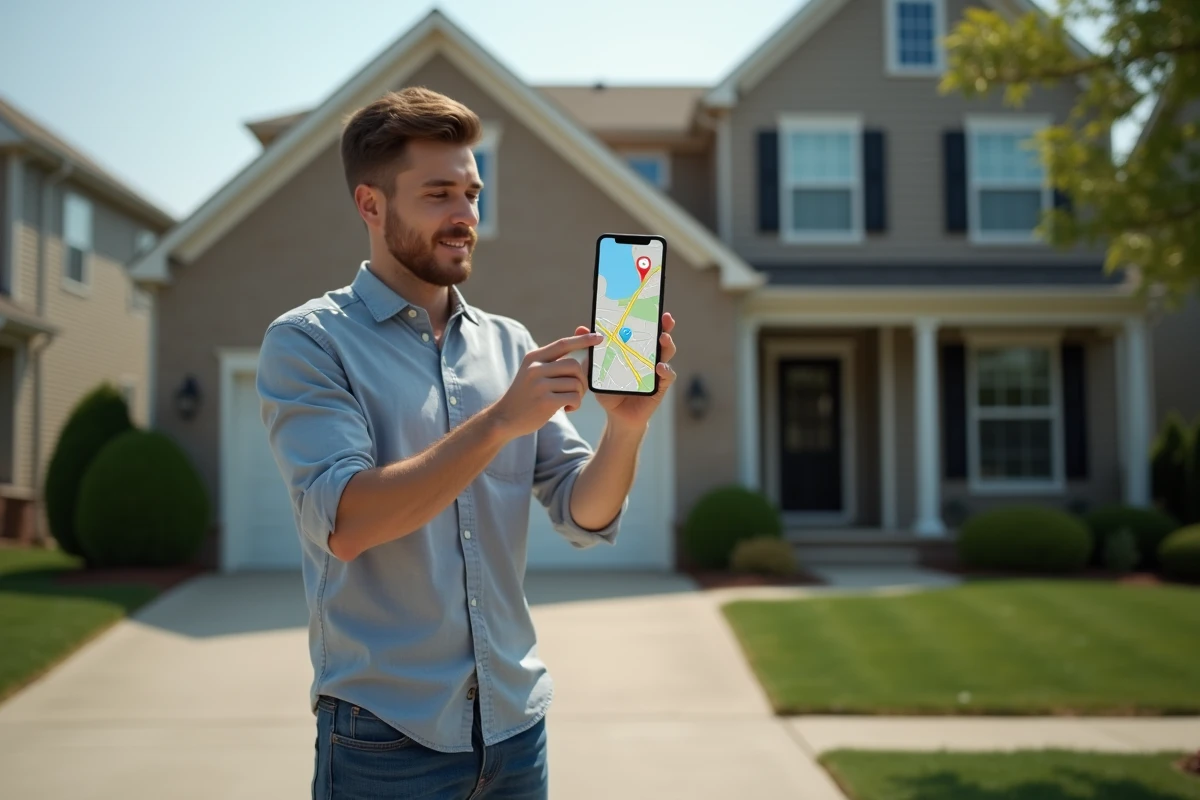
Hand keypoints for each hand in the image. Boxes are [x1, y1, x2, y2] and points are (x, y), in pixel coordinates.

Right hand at [490, 332, 602, 439]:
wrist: (505, 418)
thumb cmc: (527, 394)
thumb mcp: (534, 372)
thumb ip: (554, 359)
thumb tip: (582, 342)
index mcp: (534, 358)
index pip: (563, 343)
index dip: (583, 340)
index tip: (599, 337)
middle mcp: (535, 368)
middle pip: (574, 365)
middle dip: (582, 379)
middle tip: (577, 391)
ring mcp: (539, 385)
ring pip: (576, 383)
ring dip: (579, 394)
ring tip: (569, 401)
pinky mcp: (545, 402)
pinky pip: (573, 398)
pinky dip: (575, 404)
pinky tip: (566, 409)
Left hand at [576, 312, 677, 429]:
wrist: (617, 415)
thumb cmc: (609, 389)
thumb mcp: (598, 368)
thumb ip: (592, 350)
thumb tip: (580, 328)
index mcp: (637, 349)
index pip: (646, 329)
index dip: (650, 317)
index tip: (651, 304)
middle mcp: (650, 357)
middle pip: (661, 337)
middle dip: (664, 326)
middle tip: (665, 317)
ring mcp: (657, 371)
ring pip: (667, 353)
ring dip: (667, 345)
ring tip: (663, 338)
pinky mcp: (660, 386)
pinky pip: (667, 376)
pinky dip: (665, 370)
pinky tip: (659, 367)